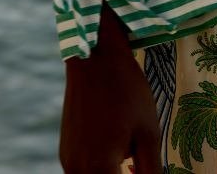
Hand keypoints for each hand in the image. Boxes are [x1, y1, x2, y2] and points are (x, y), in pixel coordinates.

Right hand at [59, 2, 161, 173]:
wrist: (94, 54)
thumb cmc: (126, 90)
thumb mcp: (148, 132)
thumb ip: (151, 170)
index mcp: (98, 168)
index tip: (146, 170)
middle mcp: (76, 169)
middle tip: (140, 163)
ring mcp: (68, 160)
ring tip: (132, 156)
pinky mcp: (66, 149)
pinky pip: (85, 169)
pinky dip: (102, 167)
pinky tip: (118, 146)